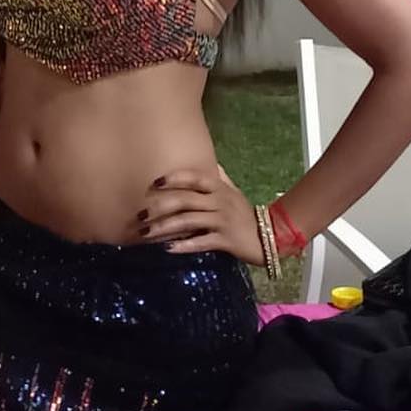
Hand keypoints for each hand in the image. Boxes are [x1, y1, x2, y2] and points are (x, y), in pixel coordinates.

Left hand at [135, 163, 263, 264]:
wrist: (271, 236)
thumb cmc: (245, 213)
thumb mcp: (233, 192)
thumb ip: (219, 178)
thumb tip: (210, 162)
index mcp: (219, 188)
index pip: (194, 178)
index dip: (174, 178)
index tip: (154, 183)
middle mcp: (219, 202)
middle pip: (185, 200)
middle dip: (160, 206)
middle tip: (139, 214)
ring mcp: (222, 221)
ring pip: (188, 221)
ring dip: (165, 227)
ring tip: (146, 233)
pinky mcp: (226, 241)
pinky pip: (201, 242)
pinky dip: (184, 245)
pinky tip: (168, 249)